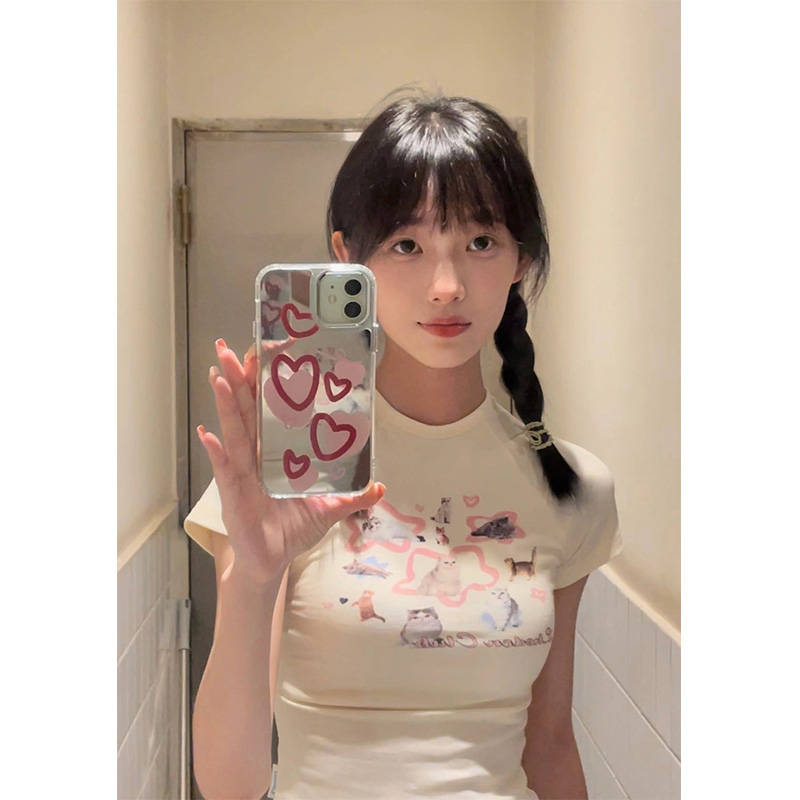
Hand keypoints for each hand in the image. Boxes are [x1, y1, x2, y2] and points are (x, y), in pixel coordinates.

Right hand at [196, 338, 384, 583]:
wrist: (272, 561)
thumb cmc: (294, 529)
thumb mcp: (329, 509)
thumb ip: (353, 496)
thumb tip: (380, 487)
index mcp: (275, 453)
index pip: (268, 412)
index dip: (264, 384)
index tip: (262, 355)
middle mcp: (255, 457)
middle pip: (246, 412)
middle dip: (238, 380)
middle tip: (228, 350)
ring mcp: (242, 473)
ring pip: (234, 432)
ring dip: (225, 404)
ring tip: (219, 376)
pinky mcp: (233, 495)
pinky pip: (225, 469)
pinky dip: (216, 452)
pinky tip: (208, 433)